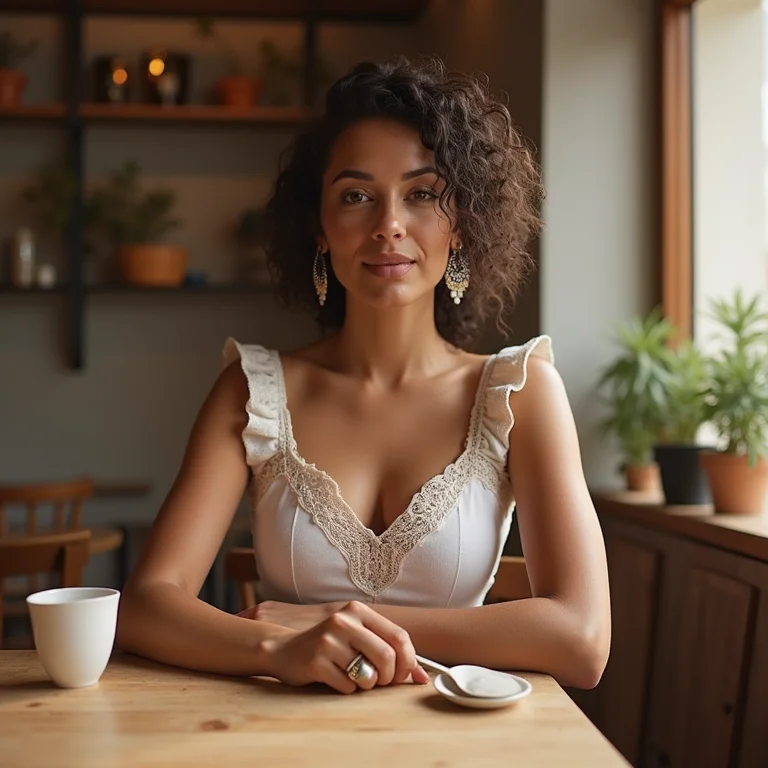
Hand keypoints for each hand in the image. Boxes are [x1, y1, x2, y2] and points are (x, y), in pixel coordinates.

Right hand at [259, 600, 429, 693]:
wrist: (284, 650)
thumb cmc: (330, 648)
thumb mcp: (359, 639)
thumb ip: (390, 651)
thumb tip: (424, 677)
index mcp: (359, 610)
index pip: (399, 636)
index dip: (408, 662)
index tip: (403, 676)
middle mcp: (344, 620)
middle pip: (387, 657)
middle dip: (389, 678)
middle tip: (379, 682)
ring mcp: (329, 639)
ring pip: (369, 675)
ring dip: (367, 685)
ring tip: (354, 677)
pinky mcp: (317, 661)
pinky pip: (348, 686)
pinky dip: (347, 689)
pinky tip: (334, 678)